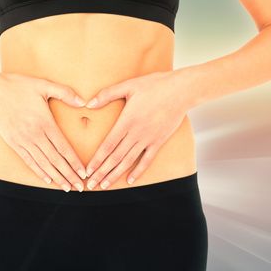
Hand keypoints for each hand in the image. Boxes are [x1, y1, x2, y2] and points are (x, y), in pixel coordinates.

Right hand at [0, 71, 87, 191]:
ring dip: (56, 177)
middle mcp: (35, 135)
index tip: (84, 173)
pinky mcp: (14, 143)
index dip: (74, 162)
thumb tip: (84, 102)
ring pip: (43, 164)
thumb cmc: (18, 86)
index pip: (63, 148)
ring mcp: (23, 141)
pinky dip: (39, 171)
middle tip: (80, 187)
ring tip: (67, 188)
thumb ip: (65, 92)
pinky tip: (48, 180)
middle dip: (69, 175)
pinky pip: (29, 161)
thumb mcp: (43, 85)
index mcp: (45, 123)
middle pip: (55, 160)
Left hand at [83, 69, 195, 189]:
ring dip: (115, 174)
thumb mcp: (128, 86)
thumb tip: (88, 104)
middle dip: (101, 172)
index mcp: (126, 121)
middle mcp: (136, 133)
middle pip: (115, 157)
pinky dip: (138, 171)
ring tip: (104, 185)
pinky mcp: (159, 141)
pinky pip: (147, 160)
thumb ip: (107, 94)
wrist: (182, 90)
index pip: (108, 145)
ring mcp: (148, 139)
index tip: (88, 170)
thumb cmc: (155, 85)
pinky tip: (129, 181)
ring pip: (128, 161)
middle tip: (90, 184)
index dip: (97, 159)